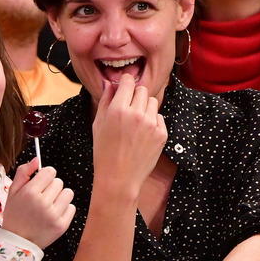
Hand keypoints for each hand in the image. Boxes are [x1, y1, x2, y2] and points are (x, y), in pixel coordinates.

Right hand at [2, 158, 74, 247]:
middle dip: (51, 187)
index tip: (41, 183)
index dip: (45, 176)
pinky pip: (72, 207)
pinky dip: (64, 210)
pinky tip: (53, 214)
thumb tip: (36, 159)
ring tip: (49, 205)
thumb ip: (23, 172)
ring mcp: (54, 215)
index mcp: (30, 193)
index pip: (50, 171)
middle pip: (59, 181)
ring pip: (68, 193)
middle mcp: (43, 203)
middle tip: (42, 197)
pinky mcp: (62, 225)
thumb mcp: (13, 191)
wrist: (18, 243)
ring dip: (60, 197)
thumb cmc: (15, 215)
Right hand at [92, 74, 166, 197]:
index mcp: (117, 109)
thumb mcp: (98, 125)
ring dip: (145, 107)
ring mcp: (151, 124)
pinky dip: (152, 121)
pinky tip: (142, 134)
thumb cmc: (104, 152)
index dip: (126, 82)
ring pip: (152, 102)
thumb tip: (110, 83)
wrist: (119, 179)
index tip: (125, 85)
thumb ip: (105, 100)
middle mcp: (136, 114)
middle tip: (128, 107)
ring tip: (135, 122)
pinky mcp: (161, 134)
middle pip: (142, 89)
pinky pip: (159, 117)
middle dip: (135, 94)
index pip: (128, 81)